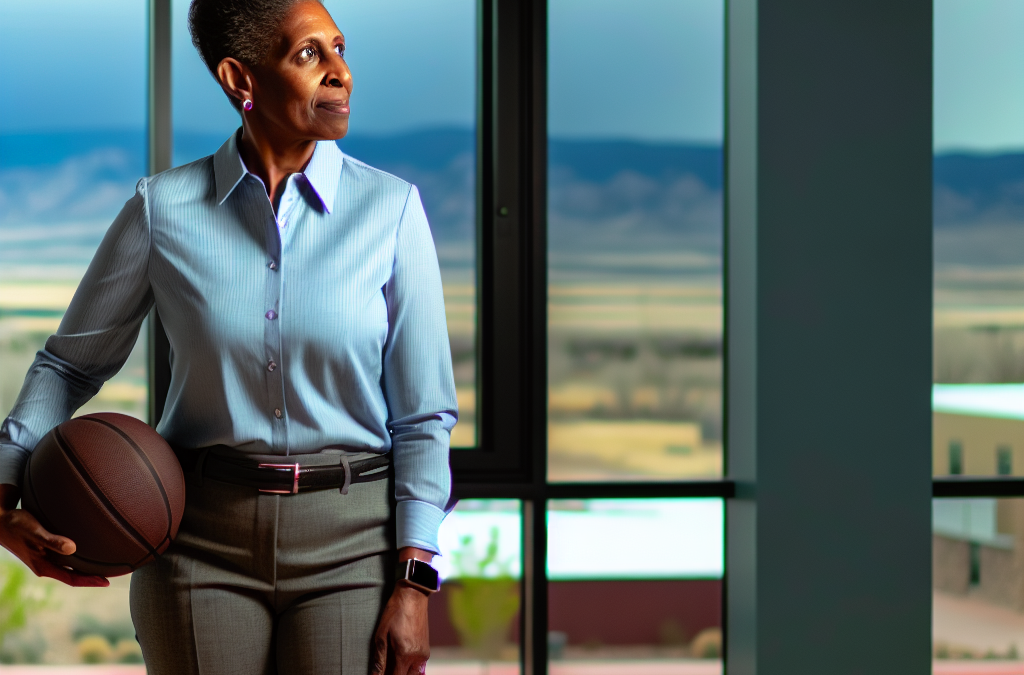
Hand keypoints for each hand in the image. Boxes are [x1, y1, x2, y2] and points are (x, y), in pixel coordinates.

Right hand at [0, 484, 108, 586]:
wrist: (0, 520)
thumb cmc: (16, 524)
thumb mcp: (33, 530)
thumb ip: (51, 540)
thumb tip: (72, 548)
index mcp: (42, 566)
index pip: (71, 578)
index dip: (89, 581)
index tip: (107, 581)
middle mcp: (44, 565)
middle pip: (73, 576)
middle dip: (91, 577)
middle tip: (113, 575)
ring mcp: (44, 559)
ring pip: (69, 568)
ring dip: (86, 569)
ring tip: (105, 567)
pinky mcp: (44, 552)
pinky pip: (65, 560)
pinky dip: (78, 560)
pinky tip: (88, 554)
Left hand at [371, 549, 432, 674]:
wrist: (413, 595)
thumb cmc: (395, 612)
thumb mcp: (381, 635)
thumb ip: (379, 659)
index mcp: (405, 655)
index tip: (379, 674)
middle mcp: (418, 657)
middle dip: (395, 674)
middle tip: (385, 669)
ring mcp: (424, 653)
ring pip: (413, 673)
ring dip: (402, 671)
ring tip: (391, 664)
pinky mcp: (426, 648)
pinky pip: (417, 665)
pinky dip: (408, 666)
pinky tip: (399, 657)